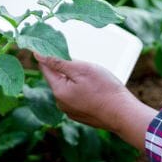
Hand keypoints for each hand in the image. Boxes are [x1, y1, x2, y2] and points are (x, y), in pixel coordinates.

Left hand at [35, 53, 156, 150]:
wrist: (124, 115)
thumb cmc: (105, 89)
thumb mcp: (82, 69)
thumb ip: (58, 62)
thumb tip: (38, 54)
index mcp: (59, 91)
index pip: (45, 68)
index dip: (48, 55)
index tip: (53, 45)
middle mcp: (61, 103)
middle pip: (58, 78)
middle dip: (67, 68)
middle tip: (83, 62)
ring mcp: (71, 111)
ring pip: (68, 88)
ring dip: (76, 79)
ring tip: (93, 77)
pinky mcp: (81, 115)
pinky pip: (76, 97)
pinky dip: (82, 90)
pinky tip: (96, 89)